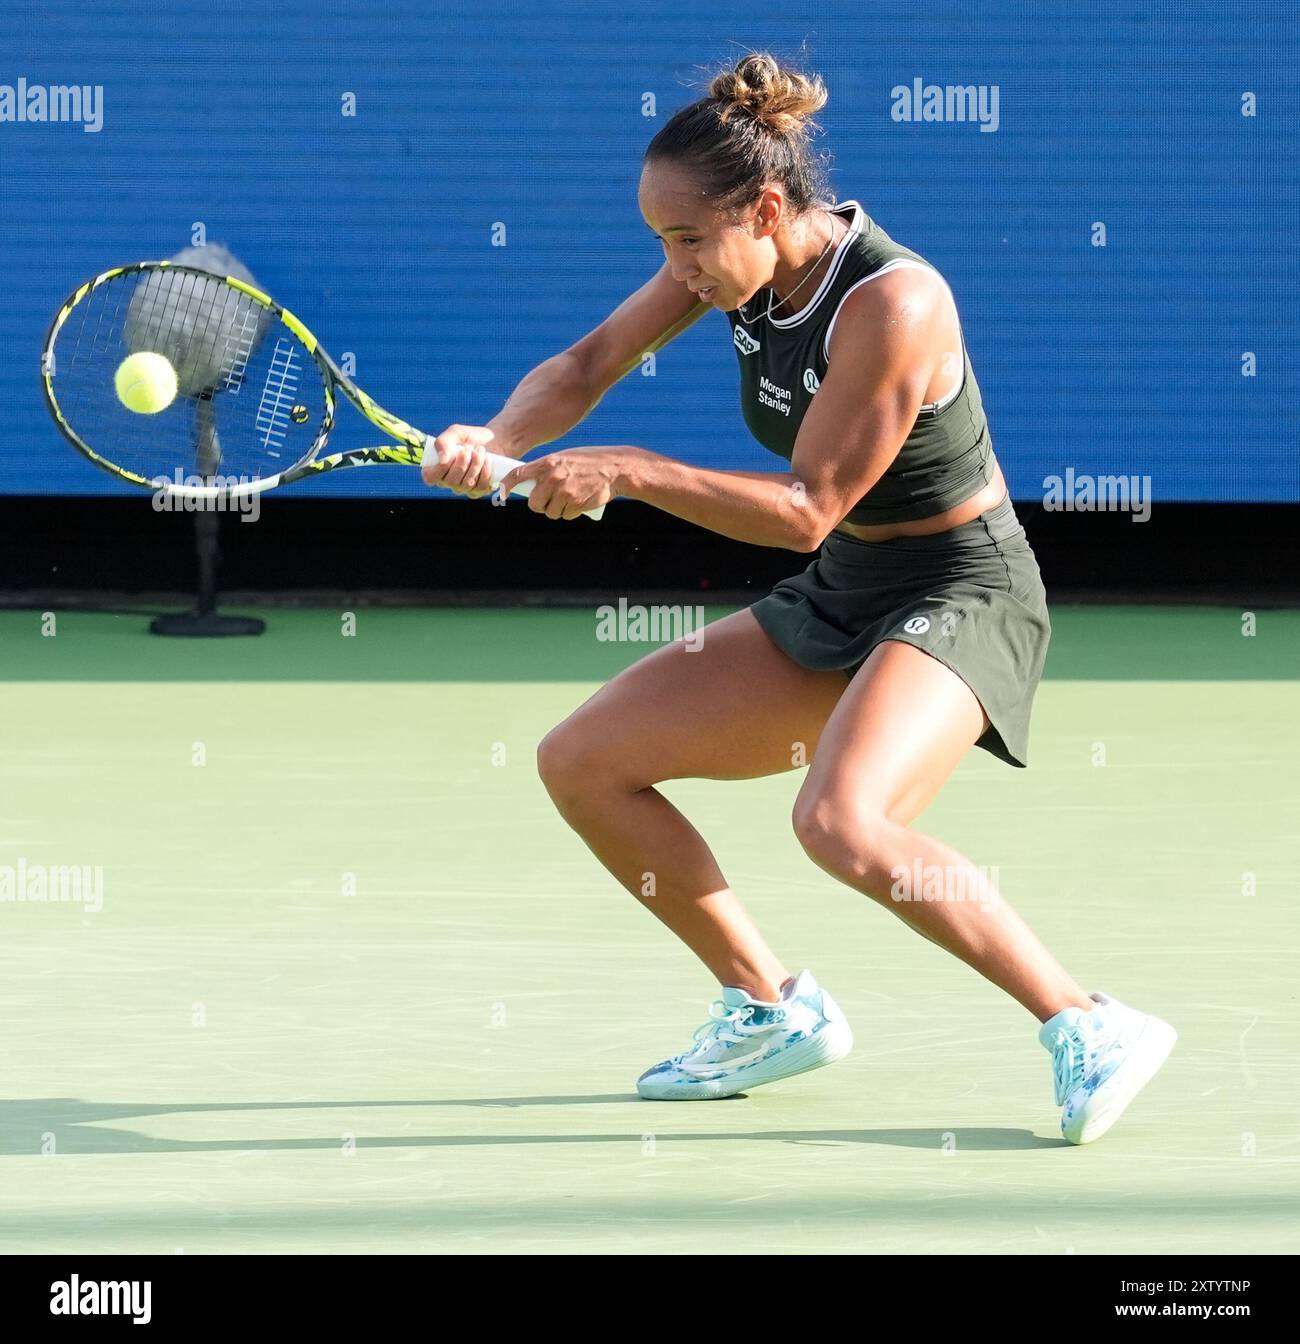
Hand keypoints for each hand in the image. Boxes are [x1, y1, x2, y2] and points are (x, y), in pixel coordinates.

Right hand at [420, 424, 501, 496]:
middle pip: (451, 480)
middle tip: (469, 448)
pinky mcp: (479, 490)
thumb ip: (443, 442)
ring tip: (480, 450)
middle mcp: (449, 481)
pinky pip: (480, 486)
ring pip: (467, 483)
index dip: (439, 469)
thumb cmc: (470, 437)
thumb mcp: (455, 433)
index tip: (450, 455)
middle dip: (462, 462)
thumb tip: (442, 460)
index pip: (430, 477)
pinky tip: (487, 459)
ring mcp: (464, 488)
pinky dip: (485, 470)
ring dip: (476, 463)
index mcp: (437, 468)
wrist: (492, 440)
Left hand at [498, 446, 632, 520]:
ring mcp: (564, 492)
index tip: (502, 493)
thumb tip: (533, 484)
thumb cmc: (590, 462)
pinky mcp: (575, 504)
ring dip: (558, 510)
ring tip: (570, 498)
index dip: (507, 486)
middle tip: (550, 501)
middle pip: (534, 503)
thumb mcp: (565, 458)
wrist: (615, 469)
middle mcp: (553, 477)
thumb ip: (548, 469)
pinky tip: (580, 501)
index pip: (518, 475)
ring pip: (550, 512)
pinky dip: (571, 512)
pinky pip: (565, 515)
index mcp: (548, 463)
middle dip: (540, 505)